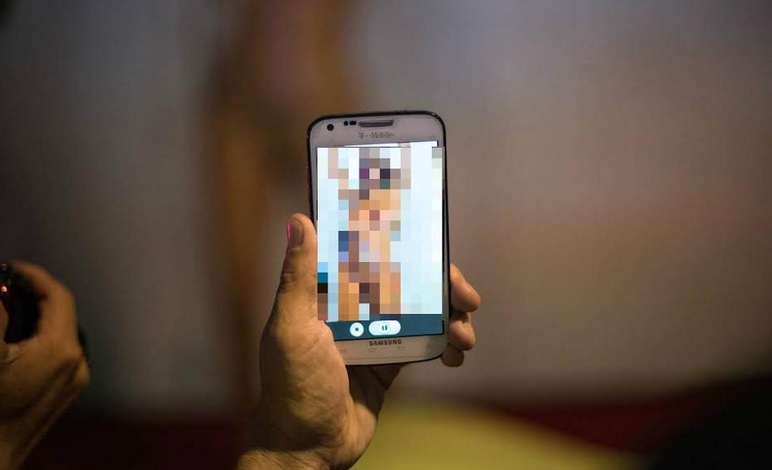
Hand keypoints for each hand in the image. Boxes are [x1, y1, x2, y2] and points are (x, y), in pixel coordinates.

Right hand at [0, 262, 89, 469]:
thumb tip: (0, 286)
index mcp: (62, 350)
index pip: (58, 296)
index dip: (34, 277)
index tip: (12, 268)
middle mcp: (76, 364)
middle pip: (59, 314)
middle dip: (32, 297)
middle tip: (6, 288)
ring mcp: (72, 382)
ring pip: (58, 334)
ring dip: (34, 318)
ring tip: (8, 310)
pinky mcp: (62, 396)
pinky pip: (55, 354)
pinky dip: (37, 339)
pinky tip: (13, 341)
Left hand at [239, 214, 480, 469]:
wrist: (308, 447)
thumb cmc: (294, 387)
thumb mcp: (291, 328)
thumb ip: (298, 278)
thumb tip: (298, 220)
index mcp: (326, 293)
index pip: (367, 253)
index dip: (401, 243)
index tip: (432, 241)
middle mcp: (350, 307)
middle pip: (402, 280)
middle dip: (440, 283)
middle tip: (466, 296)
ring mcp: (372, 334)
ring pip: (419, 310)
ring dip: (449, 316)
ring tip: (465, 335)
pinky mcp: (388, 361)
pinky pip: (422, 343)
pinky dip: (444, 344)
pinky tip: (455, 354)